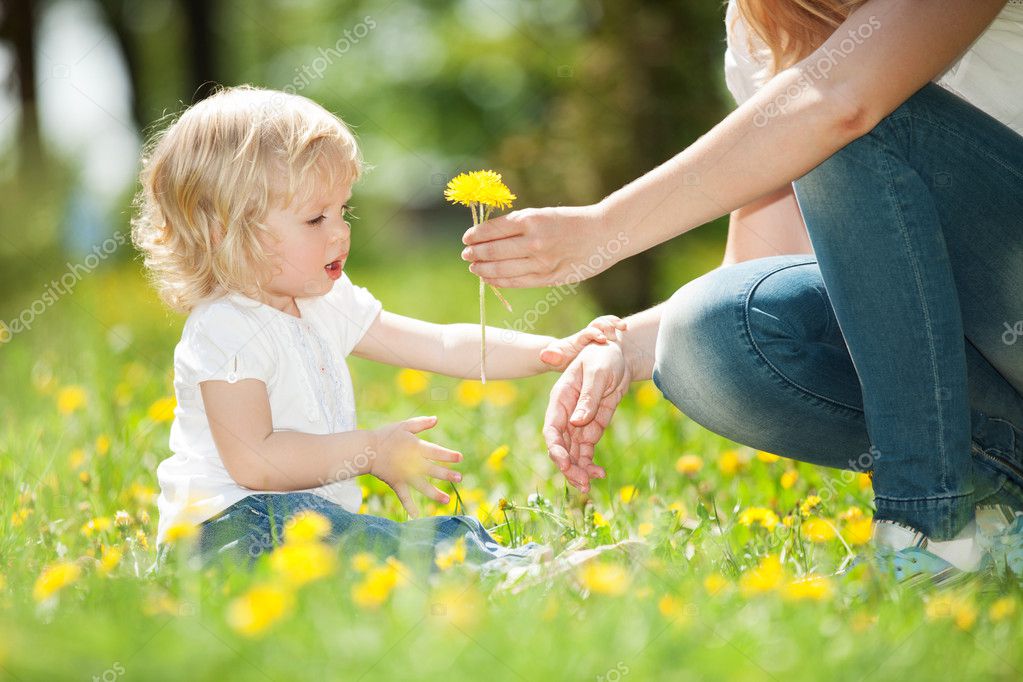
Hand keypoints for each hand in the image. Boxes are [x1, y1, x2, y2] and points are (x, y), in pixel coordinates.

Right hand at [369, 416, 461, 517]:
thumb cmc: (385, 436)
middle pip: (433, 470)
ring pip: (422, 486)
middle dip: (447, 475)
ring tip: (447, 500)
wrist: (366, 450)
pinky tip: (416, 515)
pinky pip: (404, 496)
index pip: (436, 452)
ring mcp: (405, 475)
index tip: (460, 458)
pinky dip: (409, 506)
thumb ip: (421, 424)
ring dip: (435, 494)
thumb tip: (436, 419)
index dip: (448, 455)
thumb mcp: (404, 426)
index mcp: (416, 448)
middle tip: (459, 478)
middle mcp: (413, 463)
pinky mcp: (396, 483)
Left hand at [461, 204, 622, 287]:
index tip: (467, 238)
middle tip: (466, 254)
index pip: (493, 230)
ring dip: (483, 269)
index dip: (475, 235)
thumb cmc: (570, 221)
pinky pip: (517, 282)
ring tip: (474, 267)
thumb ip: (518, 225)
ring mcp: (542, 262)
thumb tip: (488, 235)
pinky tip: (490, 278)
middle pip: (493, 251)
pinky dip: (500, 281)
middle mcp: (534, 241)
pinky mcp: (549, 278)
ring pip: (502, 270)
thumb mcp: (543, 214)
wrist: (604, 234)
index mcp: (531, 220)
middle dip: (475, 253)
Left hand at [538, 315, 628, 370]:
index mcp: (579, 339)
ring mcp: (597, 334)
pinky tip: (625, 330)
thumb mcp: (556, 359)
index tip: (603, 339)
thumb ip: (552, 356)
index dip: (595, 334)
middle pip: (598, 323)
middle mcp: (588, 333)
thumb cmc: (562, 358)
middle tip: (615, 331)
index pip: (587, 333)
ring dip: (615, 322)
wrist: (565, 355)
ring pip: (607, 322)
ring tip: (623, 327)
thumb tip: (543, 355)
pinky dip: (618, 327)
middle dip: (607, 325)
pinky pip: (613, 329)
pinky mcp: (604, 338)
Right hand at [543, 341, 631, 492]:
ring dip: (578, 470)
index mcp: (560, 398)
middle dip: (568, 466)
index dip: (555, 448)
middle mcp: (565, 414)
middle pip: (560, 446)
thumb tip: (577, 422)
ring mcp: (577, 424)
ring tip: (589, 486)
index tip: (565, 463)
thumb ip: (588, 397)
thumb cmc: (603, 356)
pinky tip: (600, 474)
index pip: (551, 428)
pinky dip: (590, 464)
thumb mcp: (598, 373)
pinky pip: (586, 451)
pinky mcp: (591, 429)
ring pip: (572, 453)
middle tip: (582, 483)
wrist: (619, 355)